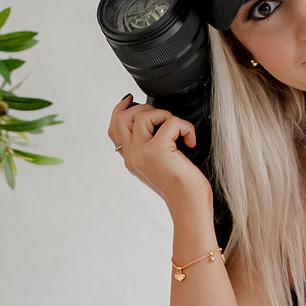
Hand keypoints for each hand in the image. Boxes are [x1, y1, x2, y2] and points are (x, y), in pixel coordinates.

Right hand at [108, 93, 212, 209]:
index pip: (114, 129)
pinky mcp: (157, 149)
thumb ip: (150, 147)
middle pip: (123, 117)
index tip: (130, 99)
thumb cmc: (183, 188)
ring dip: (165, 115)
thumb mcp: (160, 165)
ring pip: (143, 115)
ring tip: (178, 131)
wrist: (190, 206)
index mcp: (131, 159)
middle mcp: (132, 155)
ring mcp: (141, 152)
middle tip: (164, 117)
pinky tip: (190, 141)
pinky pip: (170, 121)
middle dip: (144, 108)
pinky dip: (185, 127)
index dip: (120, 110)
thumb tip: (152, 122)